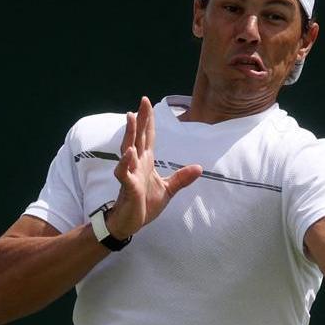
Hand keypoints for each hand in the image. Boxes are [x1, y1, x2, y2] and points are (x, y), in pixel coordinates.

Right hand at [104, 97, 202, 238]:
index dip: (149, 121)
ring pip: (128, 149)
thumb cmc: (144, 204)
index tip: (147, 103)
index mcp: (146, 162)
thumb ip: (181, 178)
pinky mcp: (127, 187)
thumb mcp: (168, 190)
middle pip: (139, 137)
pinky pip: (124, 172)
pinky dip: (126, 162)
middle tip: (143, 101)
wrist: (130, 223)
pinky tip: (130, 152)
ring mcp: (130, 174)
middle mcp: (137, 164)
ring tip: (131, 117)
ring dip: (130, 133)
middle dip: (141, 119)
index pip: (148, 137)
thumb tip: (199, 167)